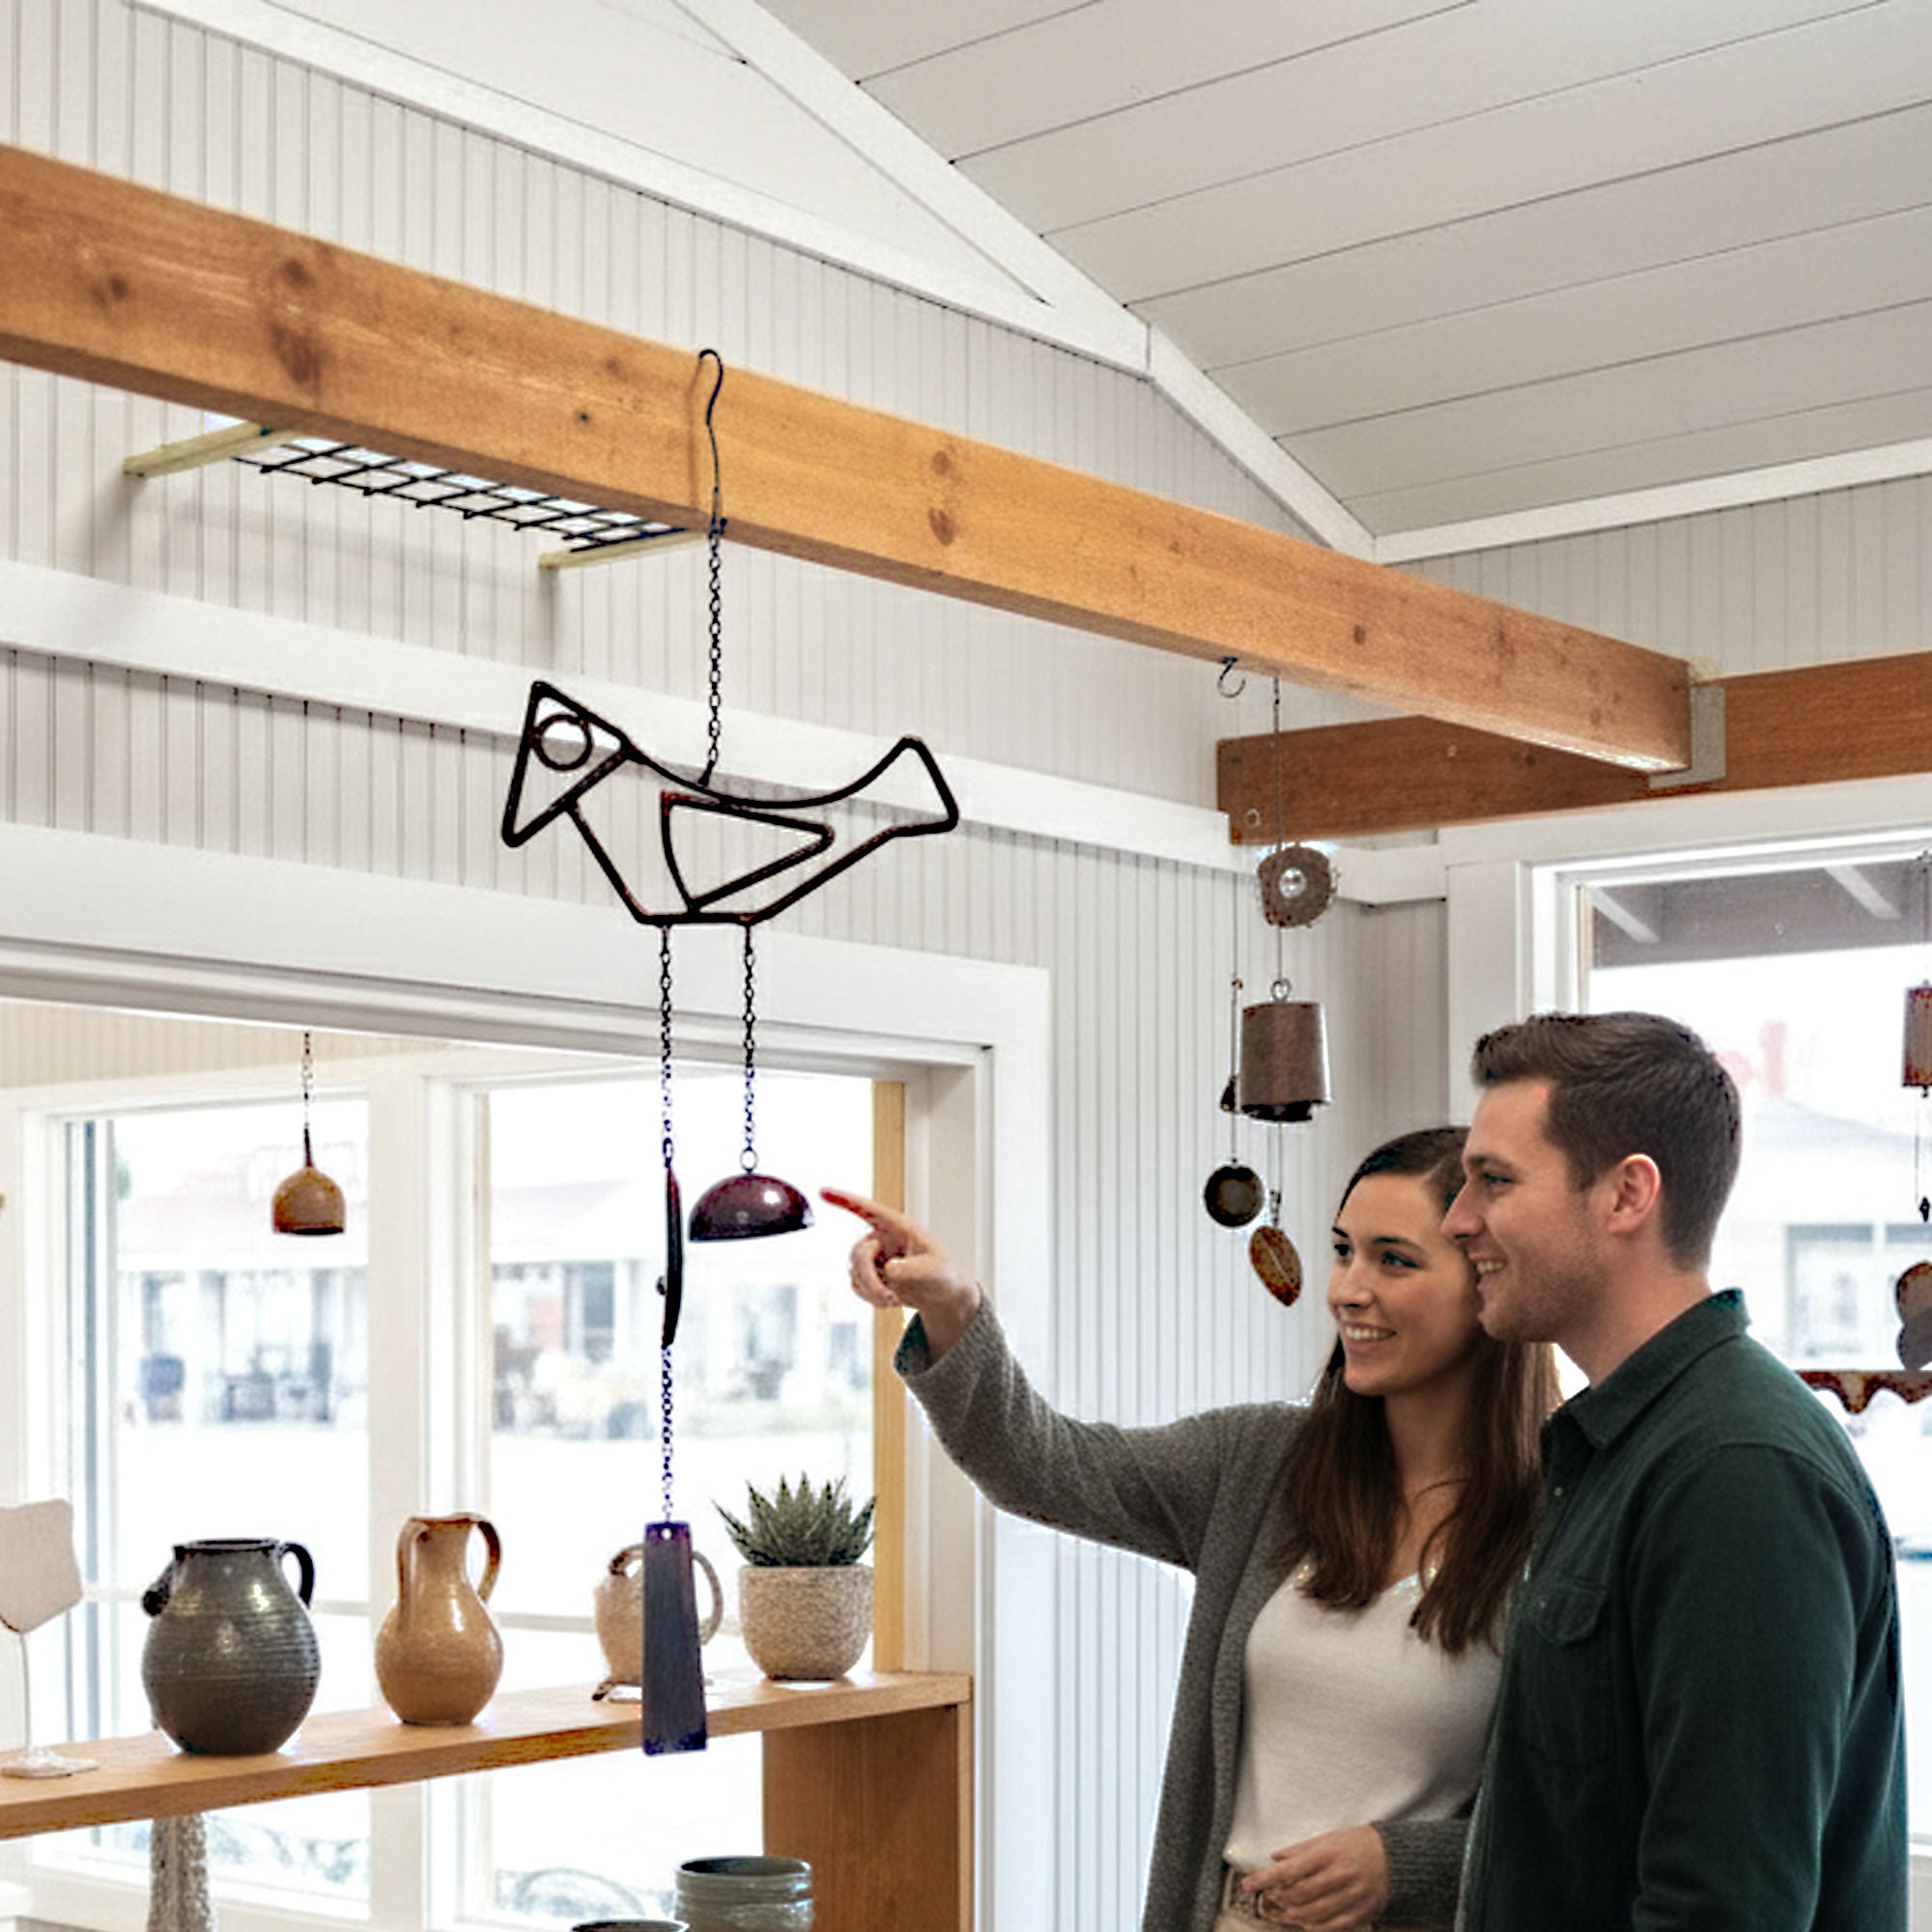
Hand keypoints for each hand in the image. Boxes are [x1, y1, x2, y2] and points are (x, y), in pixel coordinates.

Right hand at [820, 1189, 981, 1356]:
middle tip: (887, 1298)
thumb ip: (913, 1269)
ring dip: (871, 1291)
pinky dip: (870, 1297)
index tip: (823, 1190)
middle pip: (859, 1254)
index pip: (867, 1210)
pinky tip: (891, 1299)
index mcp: (897, 1226)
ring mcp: (873, 1257)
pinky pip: (857, 1286)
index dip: (844, 1199)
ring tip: (893, 1300)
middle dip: (869, 1279)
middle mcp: (881, 1238)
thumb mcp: (934, 1270)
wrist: (940, 1294)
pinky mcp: (870, 1275)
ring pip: (855, 1273)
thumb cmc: (942, 1273)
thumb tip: (889, 1271)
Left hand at [1237, 1825, 1387, 1930]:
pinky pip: (1331, 1927)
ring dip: (1292, 1915)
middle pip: (1298, 1895)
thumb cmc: (1356, 1844)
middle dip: (1279, 1898)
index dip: (1264, 1879)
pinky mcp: (1360, 1914)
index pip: (1287, 1870)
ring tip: (1284, 1911)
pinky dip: (1314, 1927)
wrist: (1394, 1858)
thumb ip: (1300, 1849)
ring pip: (1312, 1914)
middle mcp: (1337, 1877)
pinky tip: (1305, 1923)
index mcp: (1326, 1855)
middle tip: (1270, 1897)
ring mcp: (1350, 1898)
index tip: (1248, 1884)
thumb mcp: (1328, 1838)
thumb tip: (1275, 1857)